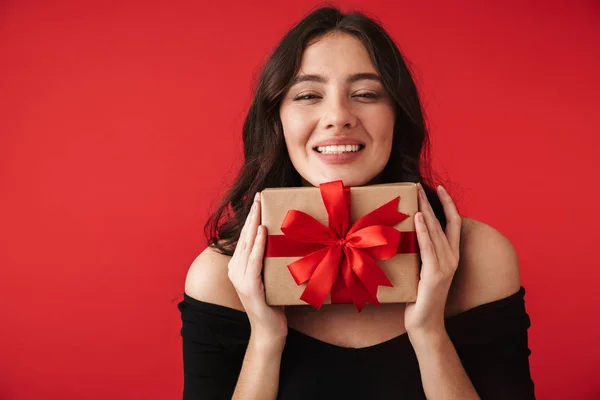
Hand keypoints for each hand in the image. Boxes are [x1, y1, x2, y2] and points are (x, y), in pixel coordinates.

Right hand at [227, 192, 287, 342]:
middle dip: (252, 214)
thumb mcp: (270, 276)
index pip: (244, 236)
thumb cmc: (274, 302)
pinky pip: (253, 260)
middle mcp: (235, 269)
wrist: (270, 330)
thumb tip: (284, 240)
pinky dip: (257, 244)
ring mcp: (239, 278)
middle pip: (244, 236)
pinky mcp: (248, 286)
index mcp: (238, 265)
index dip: (250, 217)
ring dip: (254, 223)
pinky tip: (261, 230)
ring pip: (247, 244)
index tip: (257, 200)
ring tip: (259, 206)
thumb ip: (270, 260)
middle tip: (259, 195)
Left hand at [404, 183, 461, 337]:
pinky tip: (418, 217)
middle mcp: (452, 257)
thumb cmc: (418, 296)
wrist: (423, 323)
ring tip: (416, 193)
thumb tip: (406, 232)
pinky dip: (423, 230)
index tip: (438, 188)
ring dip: (425, 210)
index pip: (453, 223)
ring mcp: (446, 266)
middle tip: (417, 185)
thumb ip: (420, 252)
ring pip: (435, 230)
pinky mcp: (435, 274)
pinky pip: (429, 247)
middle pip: (441, 222)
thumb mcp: (420, 269)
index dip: (448, 204)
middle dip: (430, 202)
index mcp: (451, 255)